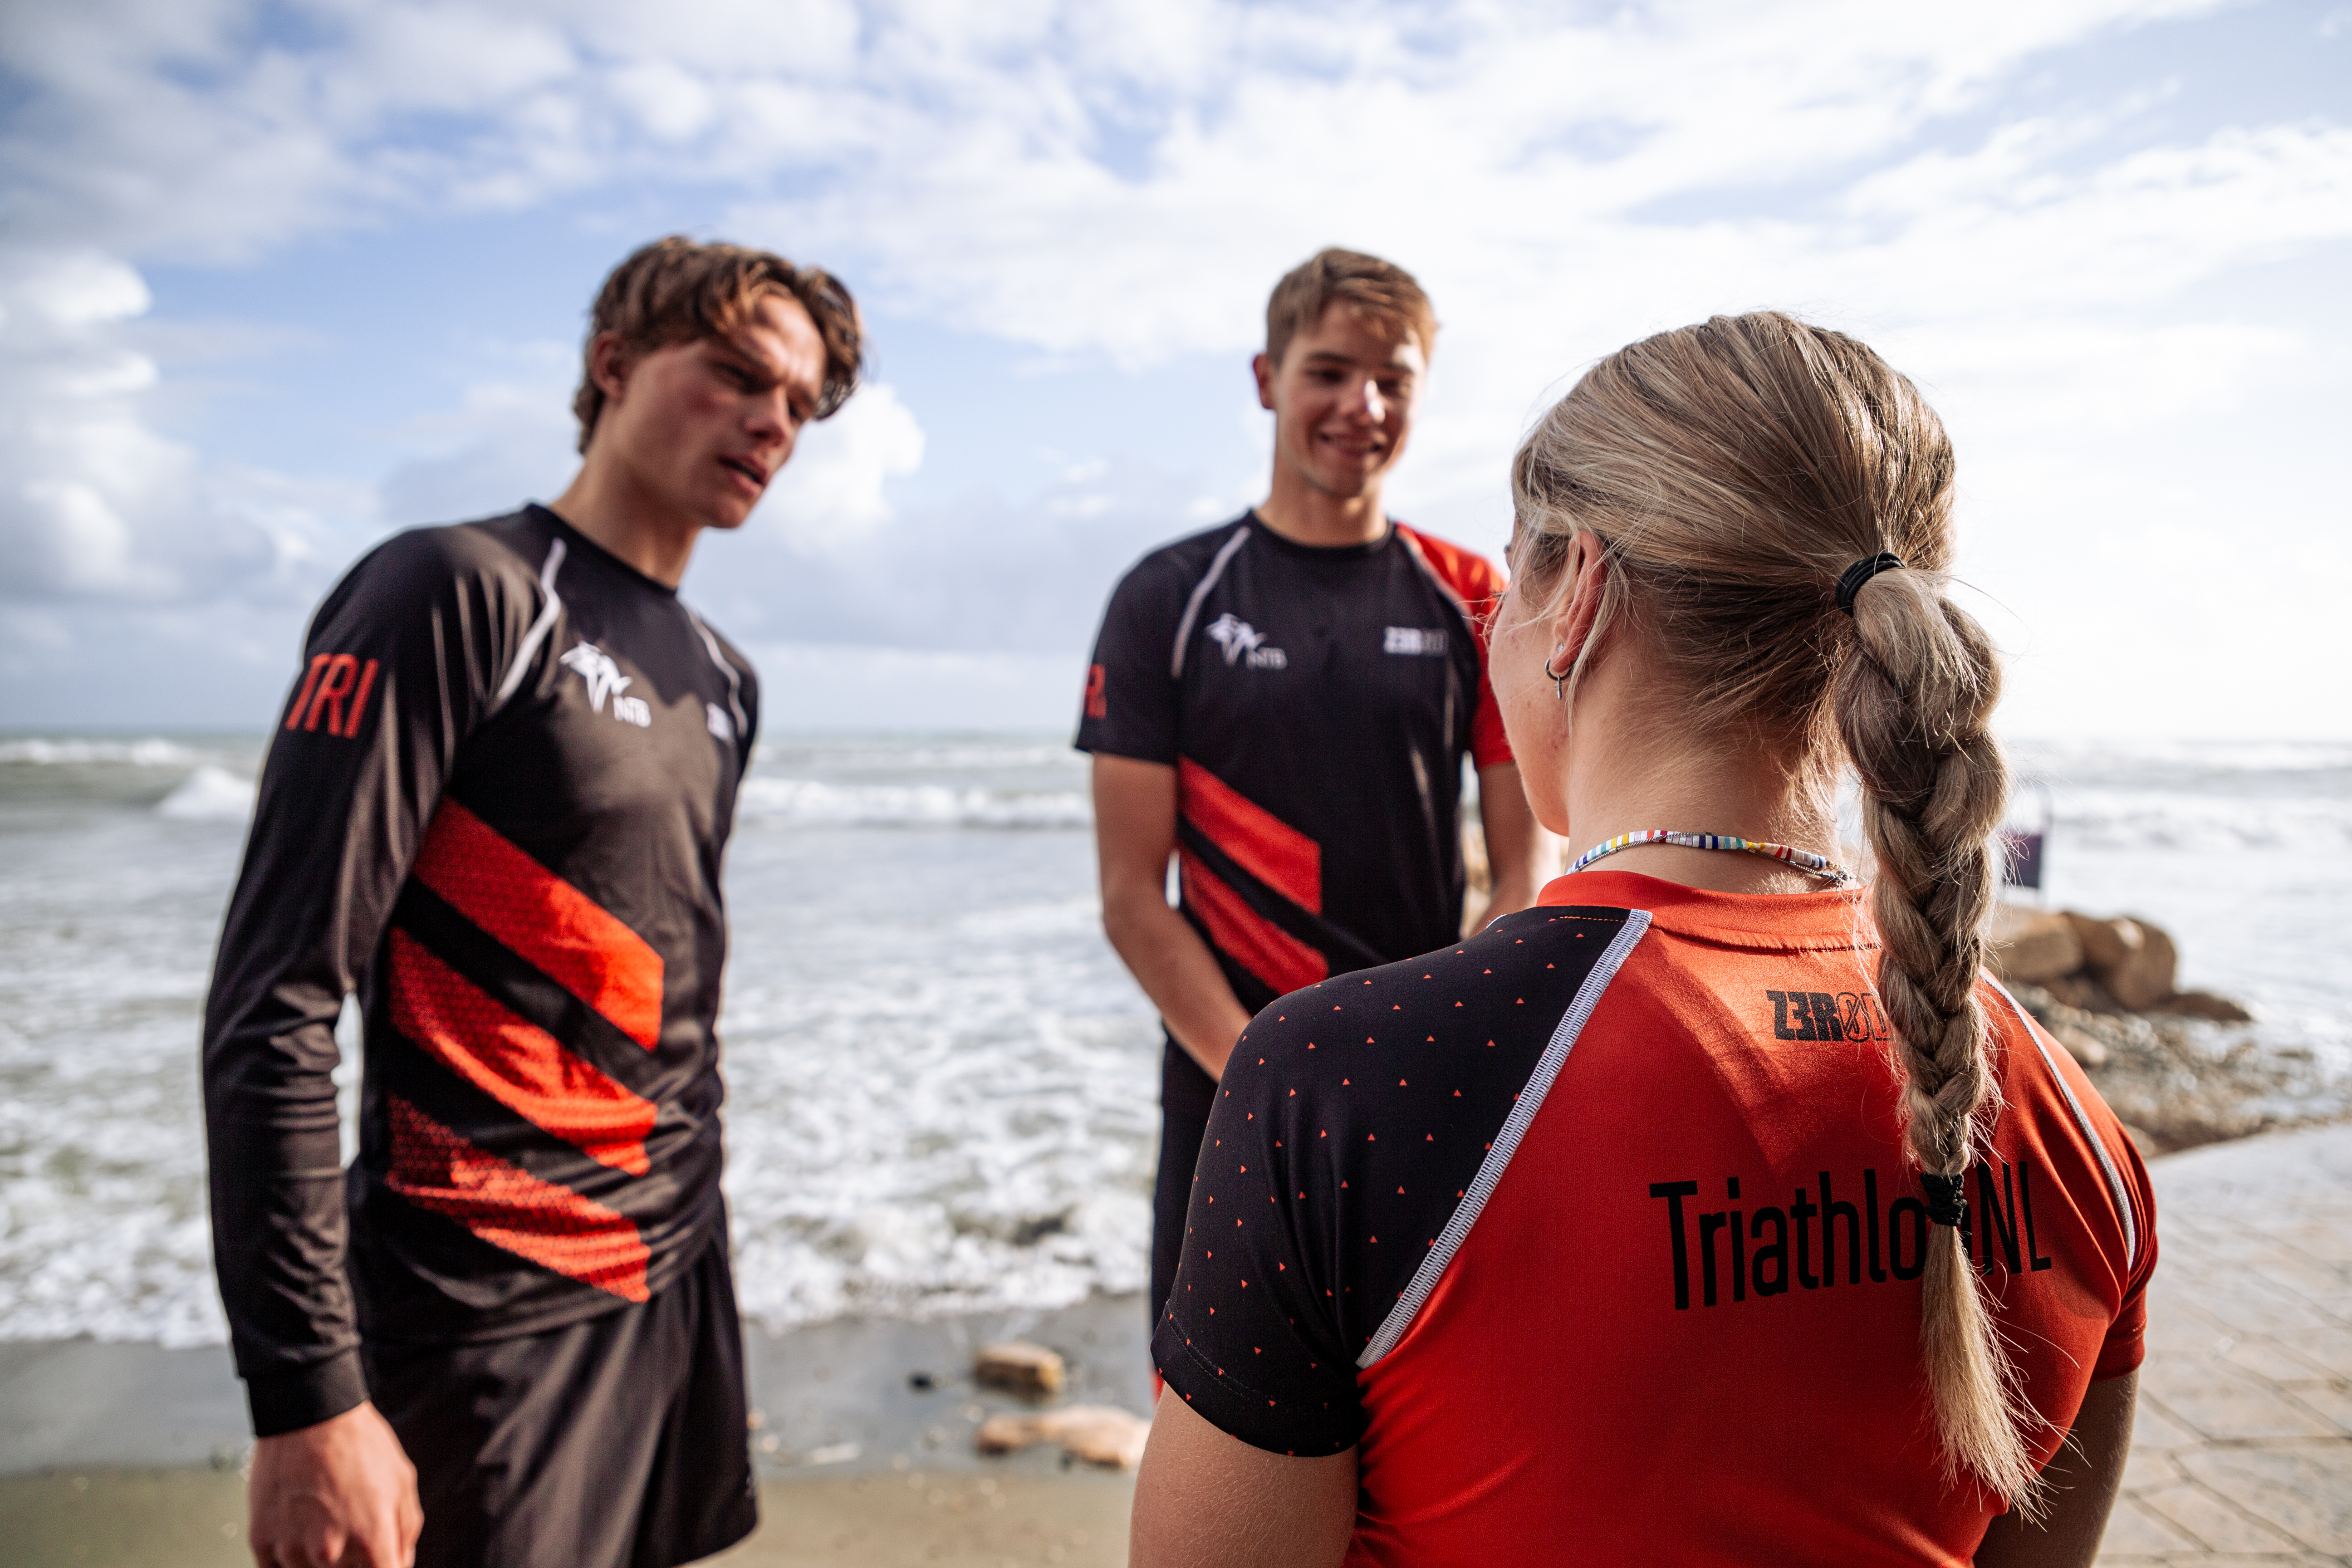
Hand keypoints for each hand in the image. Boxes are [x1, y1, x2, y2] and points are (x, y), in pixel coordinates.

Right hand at [247, 1401, 421, 1567]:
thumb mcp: (402, 1484)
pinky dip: (292, 1557)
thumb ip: (404, 1535)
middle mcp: (330, 1552)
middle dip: (354, 1564)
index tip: (379, 1557)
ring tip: (323, 1519)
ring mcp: (292, 1549)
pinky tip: (300, 1526)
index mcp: (372, 1539)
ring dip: (320, 1561)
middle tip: (348, 1526)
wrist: (308, 1415)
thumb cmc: (362, 1448)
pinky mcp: (261, 1543)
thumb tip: (397, 1566)